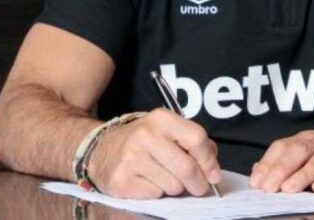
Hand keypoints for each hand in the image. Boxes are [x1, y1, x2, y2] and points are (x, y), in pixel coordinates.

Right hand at [89, 109, 221, 198]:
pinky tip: (148, 182)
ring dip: (175, 188)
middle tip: (199, 187)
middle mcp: (145, 136)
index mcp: (161, 119)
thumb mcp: (166, 130)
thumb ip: (192, 143)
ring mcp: (131, 159)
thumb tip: (212, 167)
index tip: (214, 175)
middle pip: (187, 167)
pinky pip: (155, 195)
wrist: (99, 150)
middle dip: (199, 183)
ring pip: (173, 185)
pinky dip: (157, 193)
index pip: (197, 139)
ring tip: (164, 178)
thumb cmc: (141, 142)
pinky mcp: (122, 181)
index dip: (209, 160)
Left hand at [249, 125, 313, 193]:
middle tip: (268, 188)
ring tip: (288, 189)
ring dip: (302, 175)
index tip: (256, 181)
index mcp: (307, 139)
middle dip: (281, 169)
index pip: (283, 147)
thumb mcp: (313, 148)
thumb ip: (286, 160)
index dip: (268, 163)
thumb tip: (258, 173)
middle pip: (298, 151)